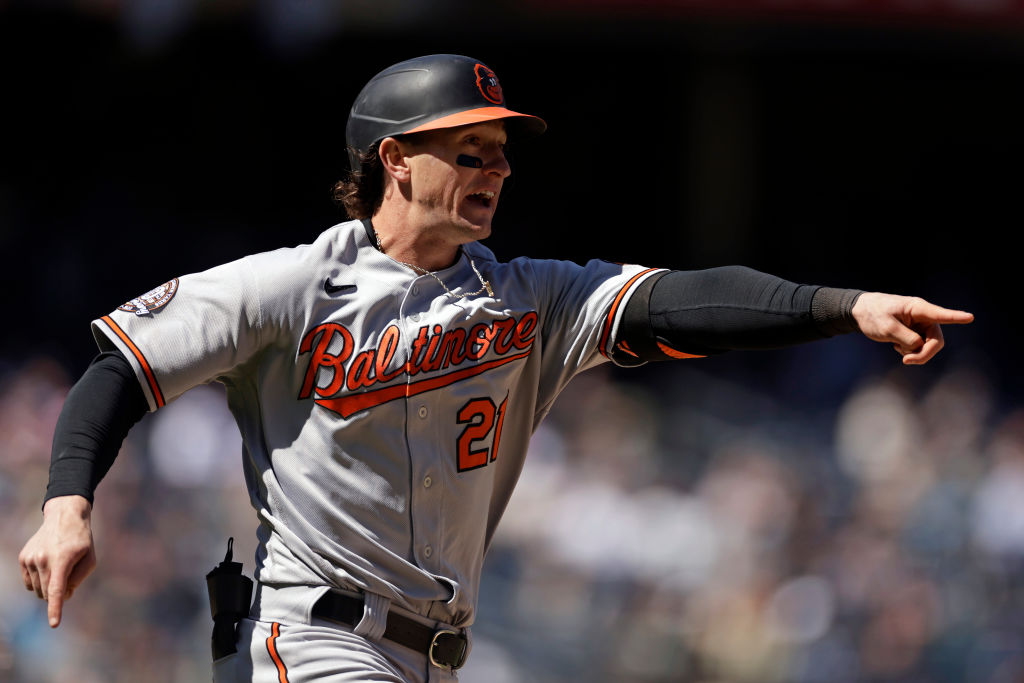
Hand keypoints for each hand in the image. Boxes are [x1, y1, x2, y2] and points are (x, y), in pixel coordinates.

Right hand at [19, 495, 96, 627]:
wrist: (63, 516)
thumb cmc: (81, 539)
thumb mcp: (89, 559)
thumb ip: (78, 580)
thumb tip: (64, 596)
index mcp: (61, 560)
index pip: (56, 590)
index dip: (55, 608)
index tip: (54, 624)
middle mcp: (42, 560)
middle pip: (46, 593)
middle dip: (57, 594)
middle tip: (69, 577)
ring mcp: (30, 559)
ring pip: (36, 590)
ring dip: (47, 587)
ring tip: (59, 568)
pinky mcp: (23, 558)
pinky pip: (29, 582)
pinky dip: (38, 582)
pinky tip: (47, 567)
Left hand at [851, 292, 973, 364]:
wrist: (861, 313)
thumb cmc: (873, 315)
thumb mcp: (887, 329)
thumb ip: (907, 339)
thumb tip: (920, 347)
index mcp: (918, 309)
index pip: (940, 314)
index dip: (955, 317)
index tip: (970, 317)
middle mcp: (923, 317)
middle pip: (936, 340)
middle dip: (924, 353)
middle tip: (906, 361)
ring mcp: (921, 326)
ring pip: (928, 346)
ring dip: (914, 353)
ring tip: (895, 347)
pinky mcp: (916, 333)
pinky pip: (919, 348)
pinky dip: (909, 352)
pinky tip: (896, 346)